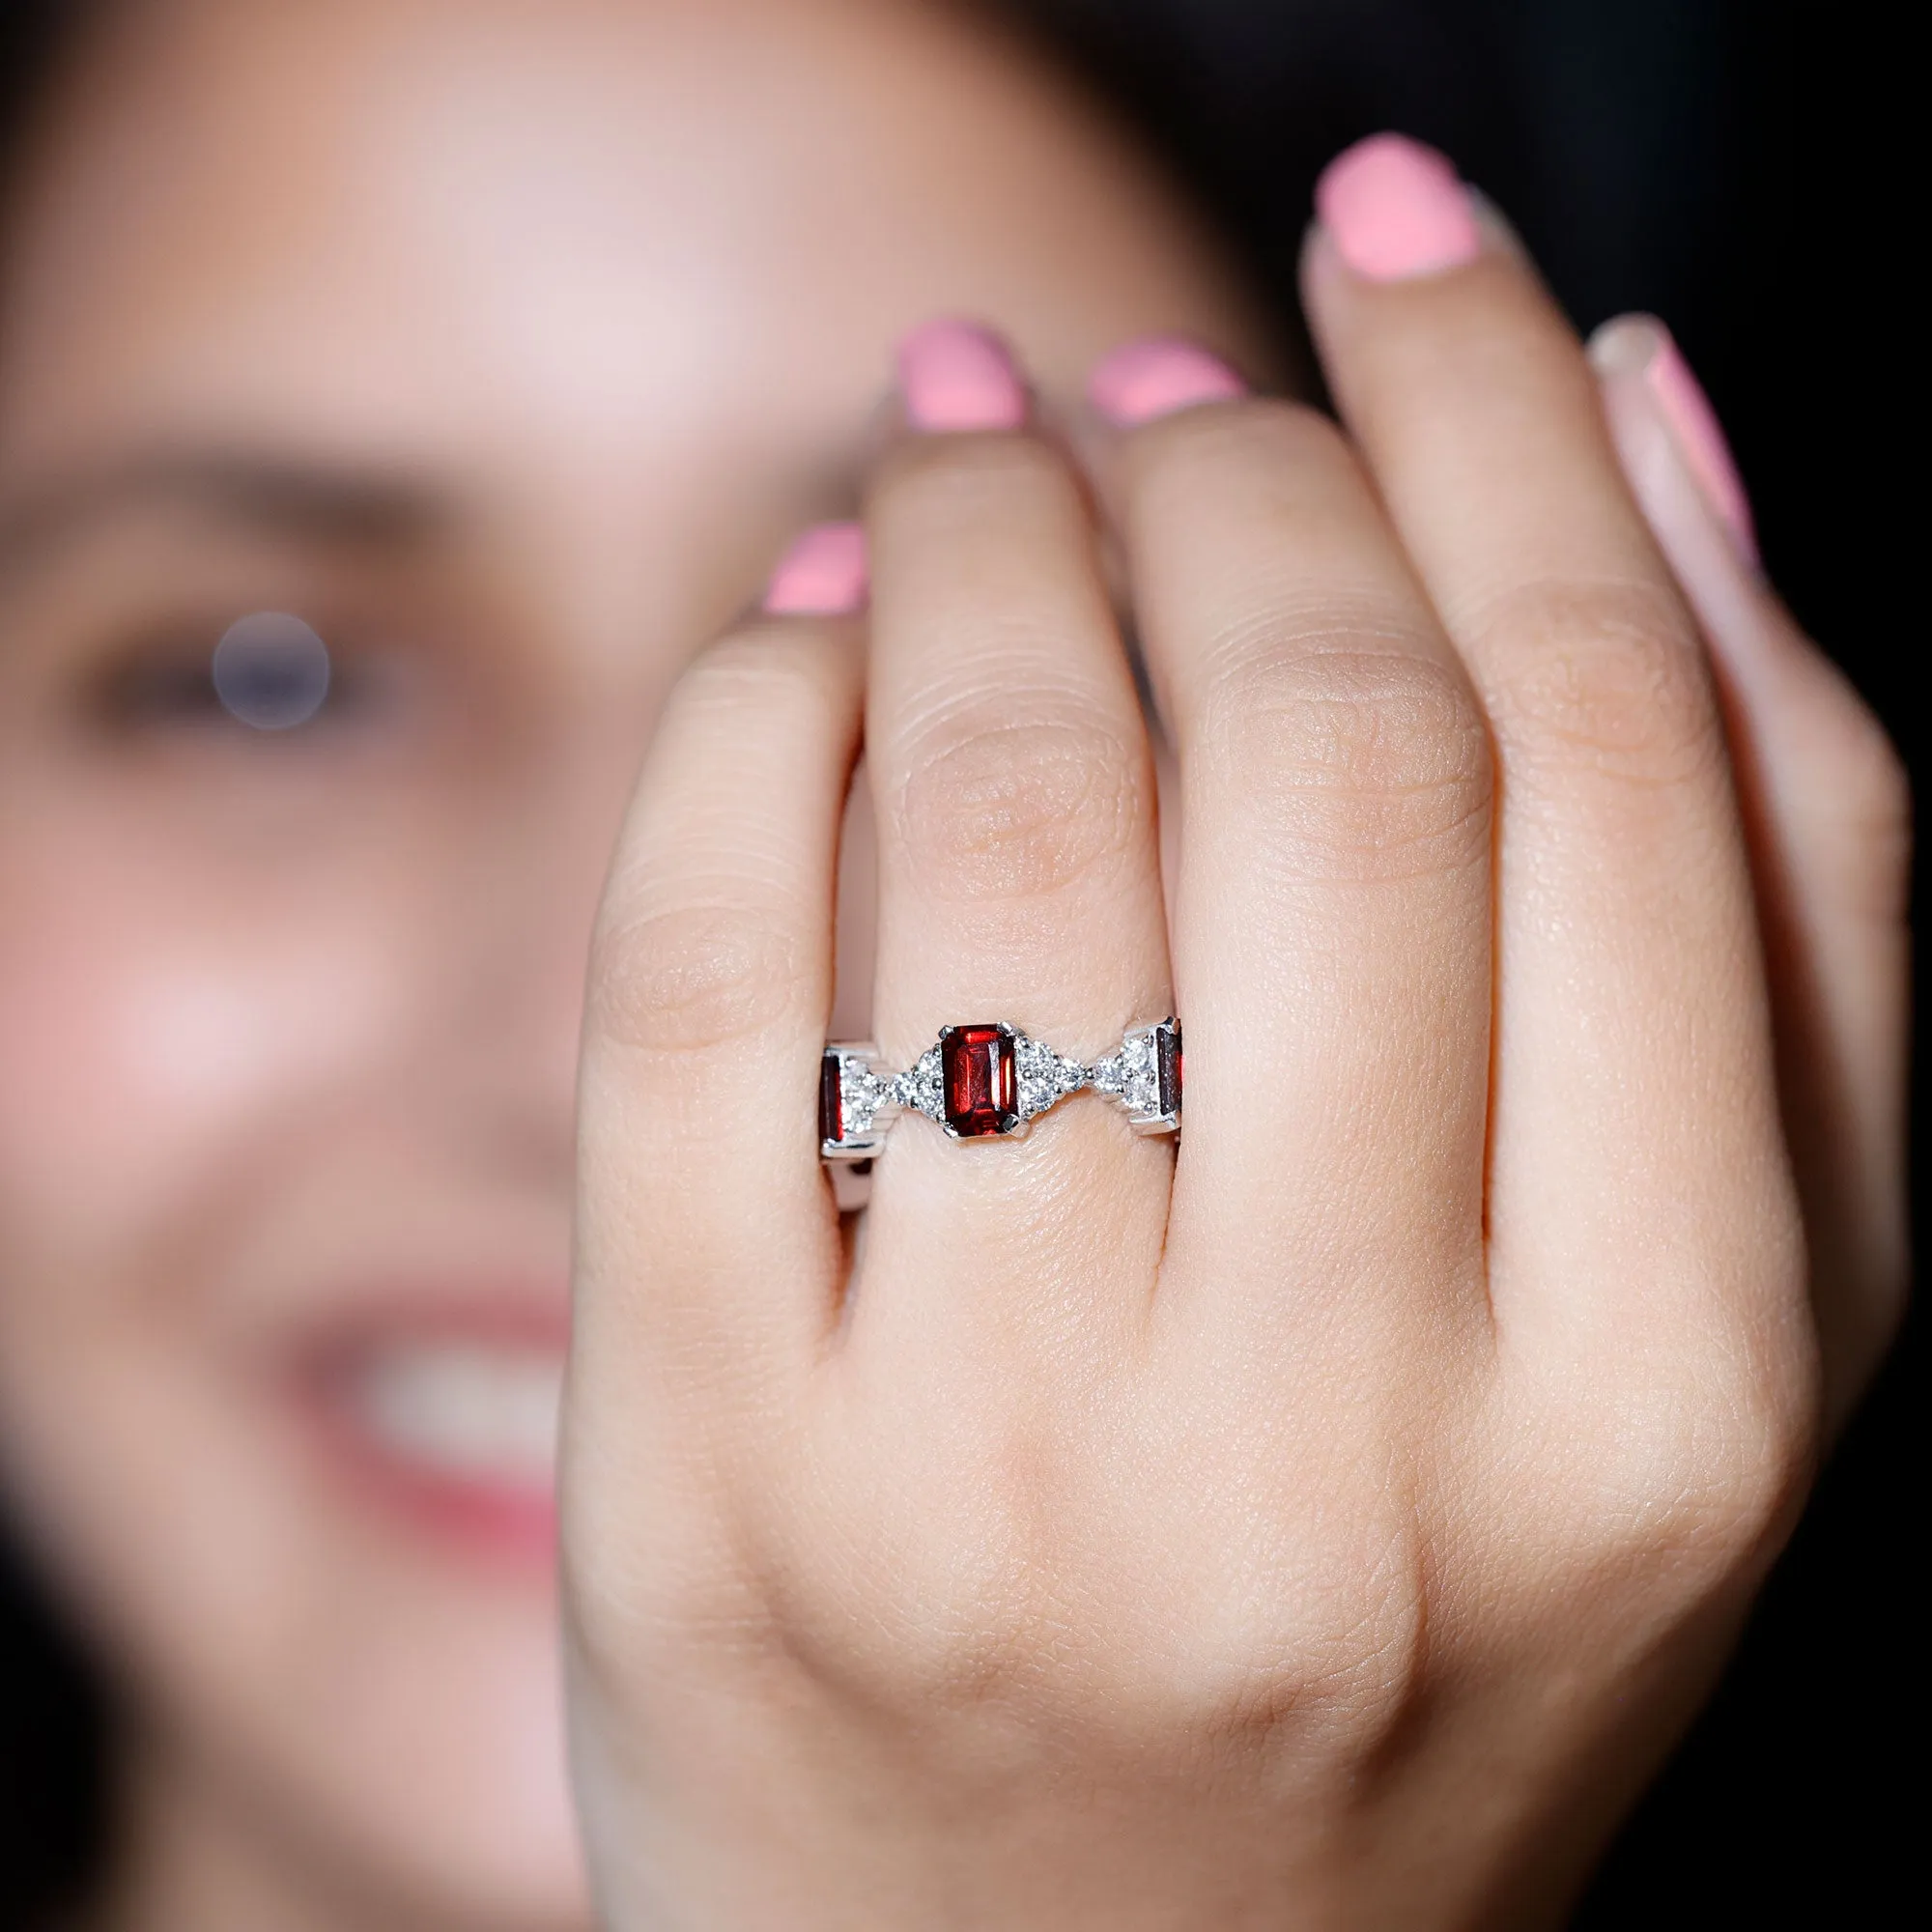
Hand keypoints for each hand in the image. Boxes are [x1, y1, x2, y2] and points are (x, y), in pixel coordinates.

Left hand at [560, 145, 1906, 1929]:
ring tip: (971, 443)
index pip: (1611, 749)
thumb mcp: (1702, 1354)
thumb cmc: (1407, 1655)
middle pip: (1312, 738)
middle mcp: (1345, 1442)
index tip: (1416, 244)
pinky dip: (746, 715)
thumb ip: (1764, 908)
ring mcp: (996, 1468)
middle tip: (1156, 393)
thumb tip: (1659, 429)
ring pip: (992, 806)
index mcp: (1664, 1405)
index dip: (1501, 422)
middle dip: (1225, 467)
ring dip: (969, 532)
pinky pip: (696, 966)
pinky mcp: (709, 1478)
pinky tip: (807, 641)